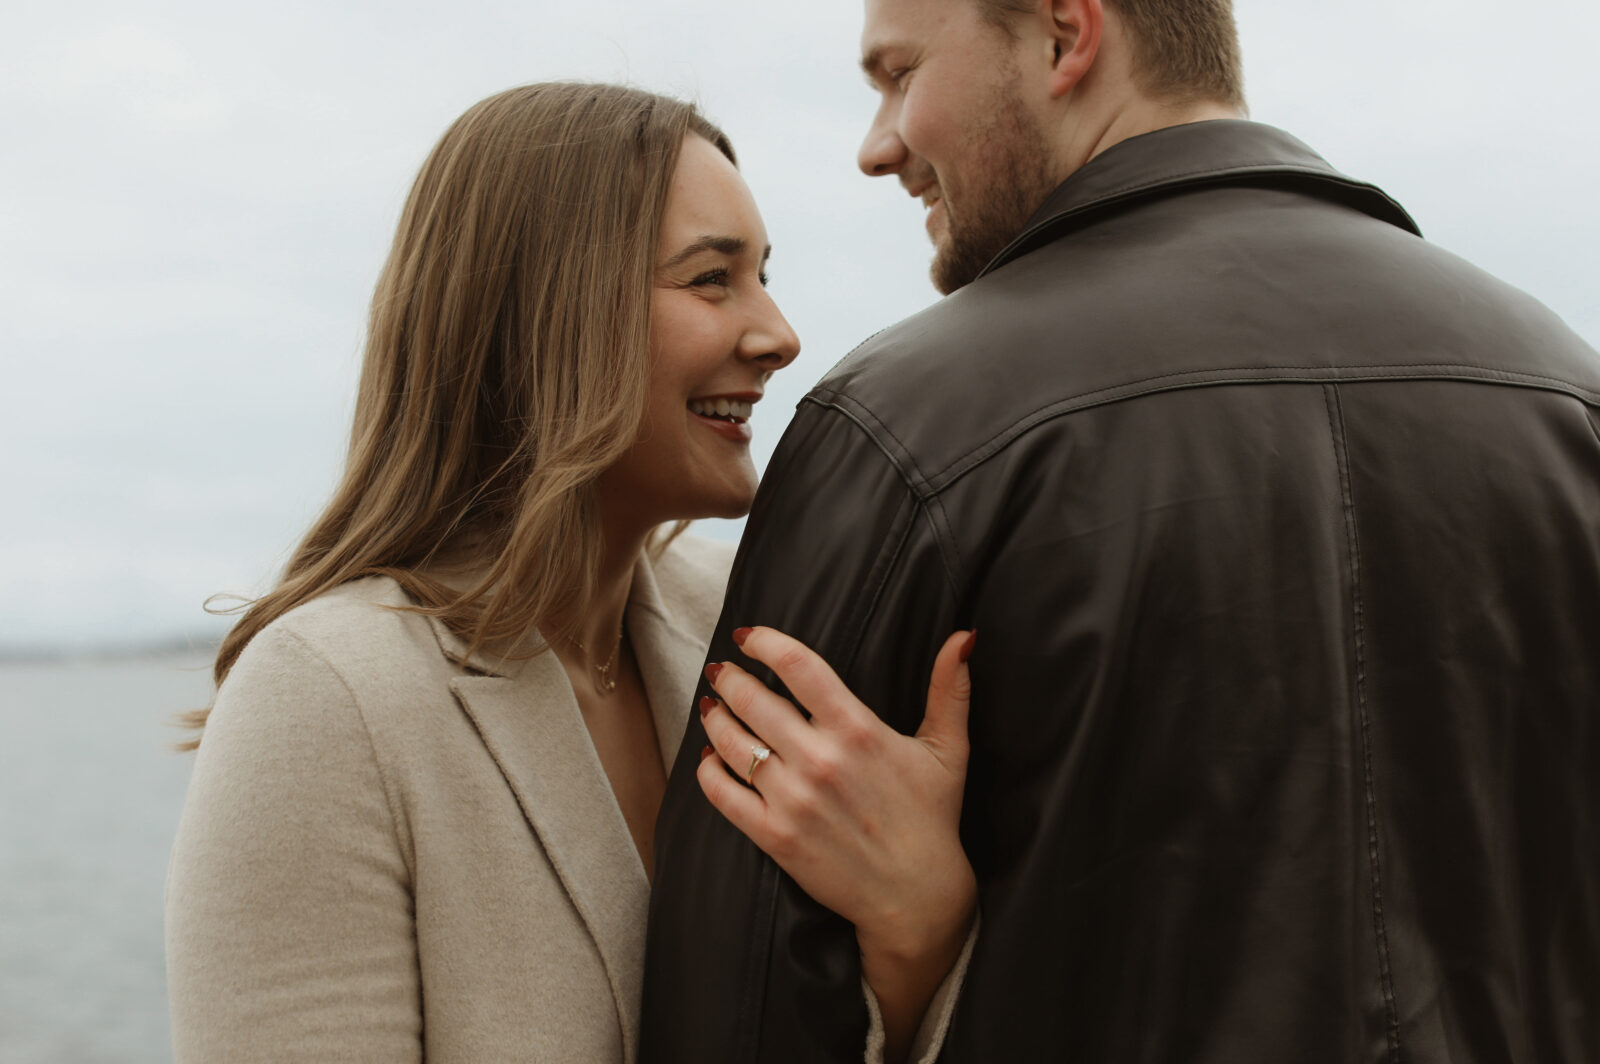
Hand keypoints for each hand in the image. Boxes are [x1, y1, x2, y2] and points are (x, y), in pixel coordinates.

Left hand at [696, 626, 977, 1057]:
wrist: (916, 897)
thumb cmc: (931, 818)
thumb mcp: (948, 749)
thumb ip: (951, 690)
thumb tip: (964, 637)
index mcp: (858, 731)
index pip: (799, 666)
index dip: (765, 643)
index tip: (749, 637)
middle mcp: (820, 760)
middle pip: (753, 700)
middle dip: (729, 678)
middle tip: (719, 670)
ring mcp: (793, 800)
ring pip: (732, 743)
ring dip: (715, 718)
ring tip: (712, 706)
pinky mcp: (775, 837)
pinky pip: (722, 794)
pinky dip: (707, 771)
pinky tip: (709, 758)